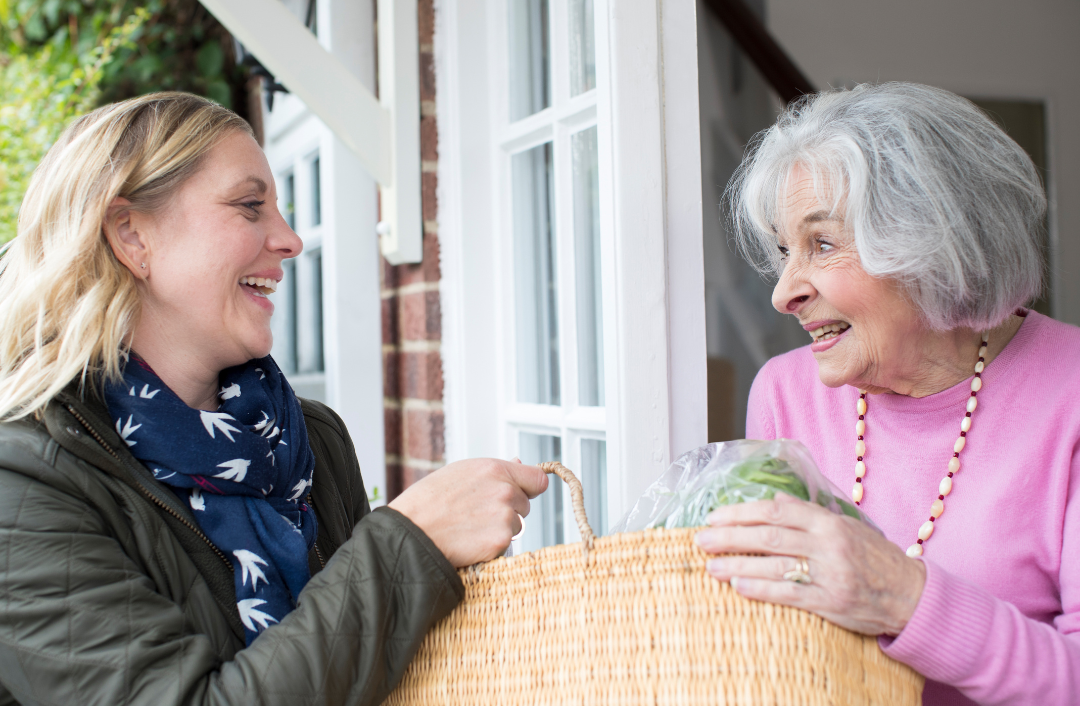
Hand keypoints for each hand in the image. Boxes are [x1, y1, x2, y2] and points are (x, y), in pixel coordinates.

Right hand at [389, 458, 548, 566]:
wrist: (410, 533)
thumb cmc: (428, 502)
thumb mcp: (459, 473)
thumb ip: (493, 472)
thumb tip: (519, 464)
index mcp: (495, 469)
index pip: (537, 479)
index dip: (530, 488)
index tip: (524, 493)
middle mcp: (505, 491)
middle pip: (525, 505)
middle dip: (508, 510)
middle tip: (477, 515)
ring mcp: (504, 517)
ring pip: (516, 526)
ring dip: (500, 529)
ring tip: (469, 528)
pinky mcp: (500, 541)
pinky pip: (505, 545)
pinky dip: (492, 547)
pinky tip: (469, 542)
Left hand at [694, 492, 925, 635]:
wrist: (910, 594)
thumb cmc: (873, 557)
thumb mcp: (846, 526)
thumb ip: (808, 514)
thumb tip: (774, 501)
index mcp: (828, 522)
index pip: (775, 512)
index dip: (740, 513)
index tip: (714, 516)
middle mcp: (828, 544)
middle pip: (768, 536)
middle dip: (730, 537)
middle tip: (701, 539)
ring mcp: (829, 574)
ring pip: (774, 565)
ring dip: (737, 565)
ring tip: (710, 566)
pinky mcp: (830, 602)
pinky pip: (788, 594)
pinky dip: (760, 589)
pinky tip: (738, 585)